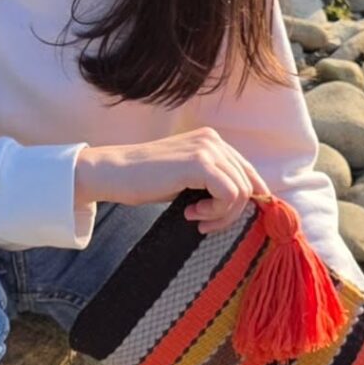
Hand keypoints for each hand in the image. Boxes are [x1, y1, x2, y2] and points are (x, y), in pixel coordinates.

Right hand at [74, 127, 269, 231]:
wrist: (115, 173)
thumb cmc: (147, 181)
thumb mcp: (187, 178)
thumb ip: (213, 182)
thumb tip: (246, 202)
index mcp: (213, 141)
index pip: (249, 173)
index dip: (246, 201)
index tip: (222, 219)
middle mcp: (214, 140)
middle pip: (248, 185)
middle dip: (230, 213)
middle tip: (204, 224)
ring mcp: (208, 149)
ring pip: (241, 192)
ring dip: (221, 215)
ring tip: (195, 217)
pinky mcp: (199, 163)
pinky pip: (230, 195)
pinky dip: (215, 212)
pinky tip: (191, 213)